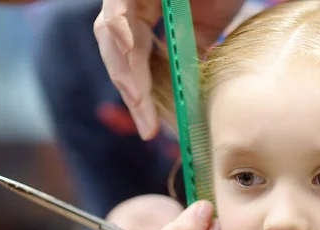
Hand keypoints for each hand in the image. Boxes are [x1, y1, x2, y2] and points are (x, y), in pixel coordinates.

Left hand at [93, 0, 245, 139]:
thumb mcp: (208, 29)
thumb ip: (192, 55)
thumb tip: (188, 91)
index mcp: (147, 21)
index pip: (137, 65)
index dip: (142, 97)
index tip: (152, 128)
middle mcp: (132, 9)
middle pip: (120, 58)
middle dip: (133, 95)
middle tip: (148, 128)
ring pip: (111, 37)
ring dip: (125, 72)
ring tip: (139, 102)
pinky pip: (117, 6)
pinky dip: (120, 27)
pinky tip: (129, 49)